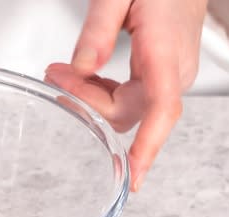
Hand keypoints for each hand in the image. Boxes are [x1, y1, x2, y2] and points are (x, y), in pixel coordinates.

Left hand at [44, 0, 207, 191]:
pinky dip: (103, 91)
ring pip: (126, 108)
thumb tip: (81, 68)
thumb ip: (98, 30)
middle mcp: (174, 73)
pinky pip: (131, 98)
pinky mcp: (164, 76)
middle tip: (54, 74)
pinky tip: (85, 74)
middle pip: (127, 111)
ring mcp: (171, 77)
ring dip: (91, 97)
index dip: (146, 147)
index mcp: (166, 54)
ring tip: (62, 71)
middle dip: (86, 102)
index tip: (131, 176)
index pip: (160, 110)